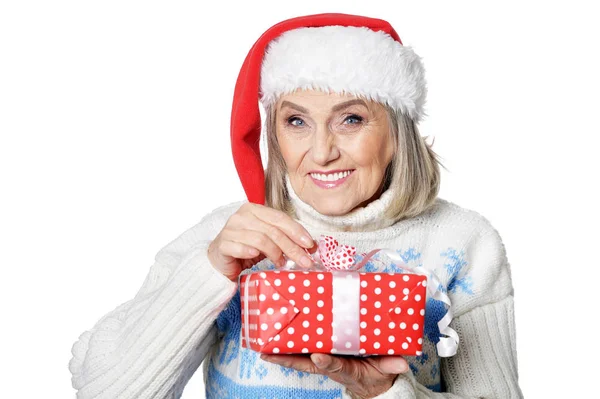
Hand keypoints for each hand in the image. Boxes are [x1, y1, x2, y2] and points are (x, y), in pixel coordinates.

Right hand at [207, 202, 315, 280]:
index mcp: (254, 210)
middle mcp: (242, 216)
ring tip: (281, 263)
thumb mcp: (268, 240)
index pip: (280, 218)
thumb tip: (309, 246)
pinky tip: (257, 258)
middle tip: (304, 261)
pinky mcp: (223, 244)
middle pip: (273, 230)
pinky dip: (251, 253)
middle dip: (292, 247)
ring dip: (275, 253)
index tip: (310, 245)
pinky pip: (241, 248)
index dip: (297, 231)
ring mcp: (230, 229)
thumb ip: (284, 238)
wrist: (220, 261)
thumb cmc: (246, 248)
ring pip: (261, 239)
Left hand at [260, 353, 408, 398]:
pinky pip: (303, 346)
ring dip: (281, 350)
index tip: (319, 357)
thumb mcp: (386, 370)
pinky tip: (275, 333)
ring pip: (299, 354)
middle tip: (266, 353)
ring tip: (262, 342)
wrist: (371, 381)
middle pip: (305, 361)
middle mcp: (329, 362)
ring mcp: (323, 356)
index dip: (326, 362)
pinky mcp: (321, 349)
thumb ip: (391, 364)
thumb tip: (401, 363)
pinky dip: (289, 343)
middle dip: (285, 358)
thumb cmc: (376, 372)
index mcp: (345, 368)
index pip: (334, 365)